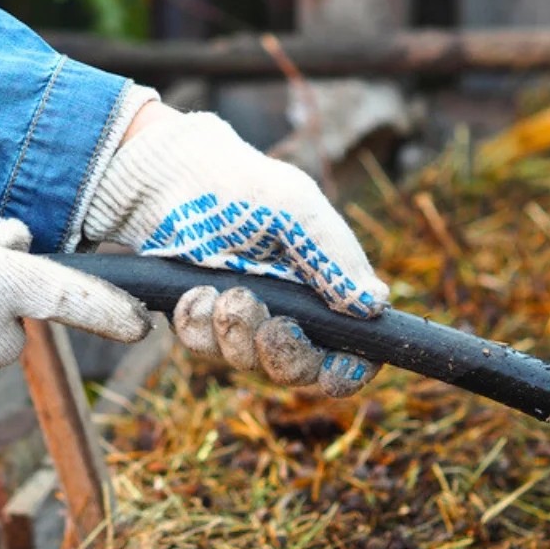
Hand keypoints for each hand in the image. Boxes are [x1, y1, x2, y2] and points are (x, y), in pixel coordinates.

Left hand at [83, 100, 389, 396]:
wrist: (173, 177)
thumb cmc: (244, 187)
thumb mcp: (299, 211)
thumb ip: (336, 258)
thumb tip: (376, 304)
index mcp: (324, 290)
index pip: (349, 351)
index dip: (346, 370)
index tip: (333, 367)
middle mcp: (287, 312)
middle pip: (298, 371)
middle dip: (284, 354)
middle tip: (271, 326)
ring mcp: (242, 319)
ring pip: (246, 362)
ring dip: (236, 331)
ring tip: (225, 292)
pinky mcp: (201, 319)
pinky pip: (203, 346)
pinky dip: (199, 323)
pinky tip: (195, 292)